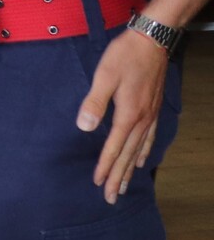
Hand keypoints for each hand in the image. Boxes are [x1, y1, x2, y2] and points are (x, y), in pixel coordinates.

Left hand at [79, 29, 170, 202]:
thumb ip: (94, 102)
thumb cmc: (125, 56)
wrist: (152, 41)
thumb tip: (84, 127)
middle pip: (128, 155)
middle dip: (119, 177)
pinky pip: (150, 138)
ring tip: (124, 186)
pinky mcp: (154, 109)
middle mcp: (142, 120)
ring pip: (140, 149)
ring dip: (131, 169)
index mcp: (128, 114)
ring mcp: (150, 115)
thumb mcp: (104, 76)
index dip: (106, 167)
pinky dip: (145, 152)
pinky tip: (143, 159)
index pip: (114, 148)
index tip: (99, 184)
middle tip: (111, 198)